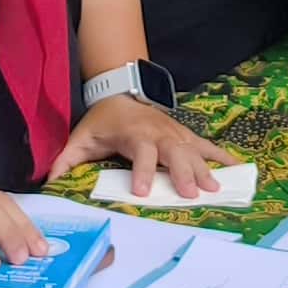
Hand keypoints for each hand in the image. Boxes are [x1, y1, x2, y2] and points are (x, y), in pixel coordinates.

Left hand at [53, 95, 235, 203]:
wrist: (119, 93)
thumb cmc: (102, 122)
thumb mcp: (81, 138)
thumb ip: (66, 160)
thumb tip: (50, 182)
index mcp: (133, 134)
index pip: (140, 152)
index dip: (142, 171)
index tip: (142, 192)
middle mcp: (158, 133)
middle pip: (173, 152)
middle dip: (182, 172)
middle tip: (189, 194)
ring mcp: (174, 133)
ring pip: (192, 150)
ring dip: (204, 168)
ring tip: (216, 189)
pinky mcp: (184, 135)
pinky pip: (205, 145)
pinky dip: (221, 156)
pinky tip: (238, 168)